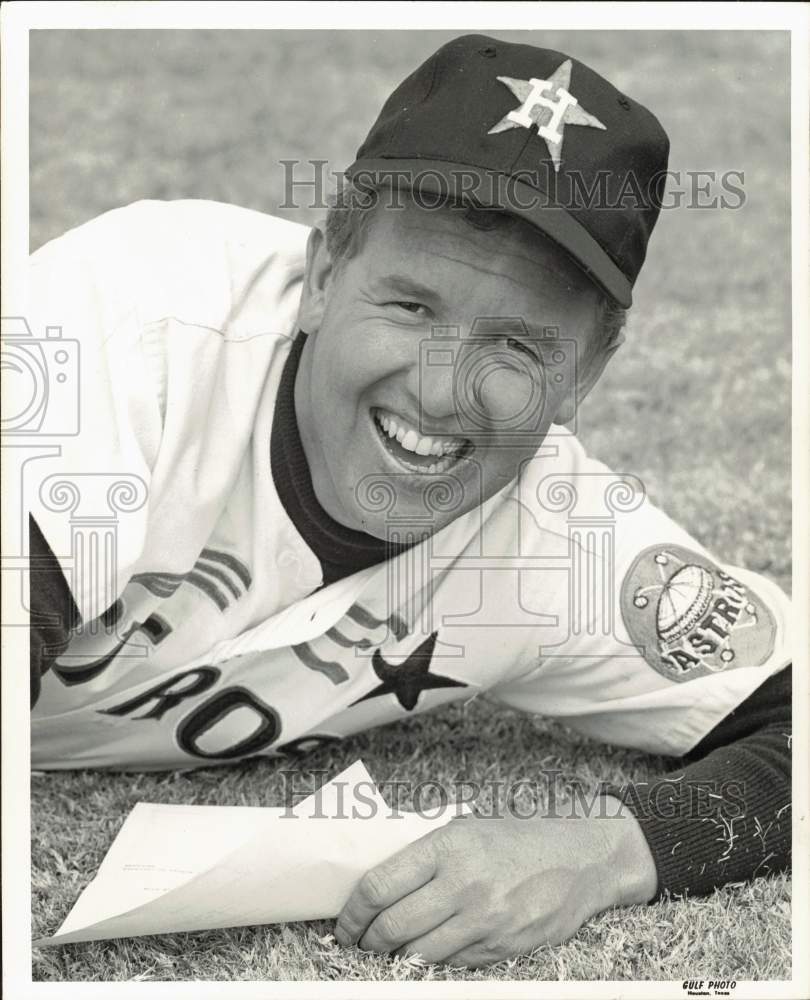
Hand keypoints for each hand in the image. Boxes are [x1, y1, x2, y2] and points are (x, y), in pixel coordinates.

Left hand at [334, 796, 656, 967]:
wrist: (581, 856)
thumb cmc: (519, 837)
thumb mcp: (467, 827)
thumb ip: (425, 853)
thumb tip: (377, 883)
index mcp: (448, 845)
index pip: (379, 886)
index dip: (352, 912)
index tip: (345, 922)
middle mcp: (463, 883)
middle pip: (392, 926)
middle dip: (368, 940)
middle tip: (361, 941)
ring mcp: (485, 919)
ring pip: (418, 953)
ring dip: (397, 955)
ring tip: (390, 948)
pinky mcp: (503, 946)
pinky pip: (452, 964)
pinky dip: (433, 961)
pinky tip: (428, 950)